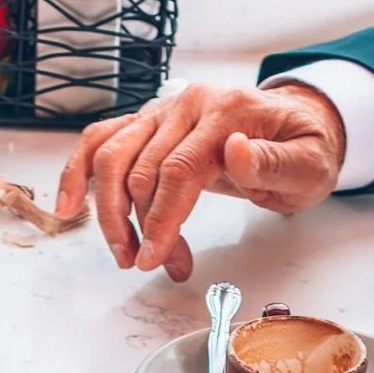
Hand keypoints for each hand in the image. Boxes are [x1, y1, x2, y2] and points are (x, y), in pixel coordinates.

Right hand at [55, 82, 345, 276]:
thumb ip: (274, 162)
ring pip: (112, 158)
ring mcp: (161, 113)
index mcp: (225, 112)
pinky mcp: (146, 126)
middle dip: (142, 229)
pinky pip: (100, 142)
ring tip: (124, 254)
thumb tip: (235, 151)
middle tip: (155, 267)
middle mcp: (186, 105)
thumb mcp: (308, 164)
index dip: (161, 219)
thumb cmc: (302, 150)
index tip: (154, 259)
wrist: (293, 126)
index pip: (178, 169)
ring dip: (108, 213)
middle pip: (141, 170)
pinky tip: (65, 206)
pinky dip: (76, 172)